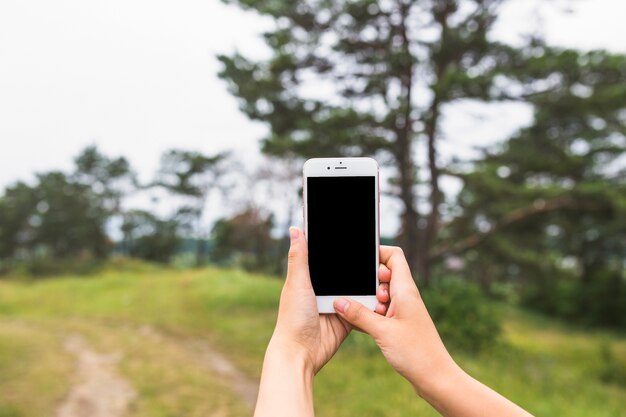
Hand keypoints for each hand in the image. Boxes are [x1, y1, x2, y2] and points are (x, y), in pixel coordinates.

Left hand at [269, 227, 392, 374]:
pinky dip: (372, 303)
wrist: (302, 353)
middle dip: (361, 266)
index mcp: (309, 277)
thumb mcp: (297, 283)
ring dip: (369, 284)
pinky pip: (363, 307)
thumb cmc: (293, 318)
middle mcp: (324, 289)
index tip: (357, 234)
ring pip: (357, 288)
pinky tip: (383, 294)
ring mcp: (337, 303)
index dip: (341, 247)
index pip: (328, 257)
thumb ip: (299, 257)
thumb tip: (295, 228)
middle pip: (347, 272)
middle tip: (378, 257)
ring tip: (384, 275)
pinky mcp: (347, 318)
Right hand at [333, 247, 532, 416]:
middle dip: (368, 282)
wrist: (435, 379)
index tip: (358, 262)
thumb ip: (359, 314)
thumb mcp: (382, 331)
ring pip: (380, 294)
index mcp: (405, 290)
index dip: (377, 253)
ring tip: (365, 316)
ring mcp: (402, 310)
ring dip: (368, 301)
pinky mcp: (399, 324)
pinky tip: (361, 326)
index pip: (393, 256)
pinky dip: (370, 314)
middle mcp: (405, 296)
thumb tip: (338, 300)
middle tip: (363, 298)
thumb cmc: (416, 354)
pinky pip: (380, 311)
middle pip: (383, 274)